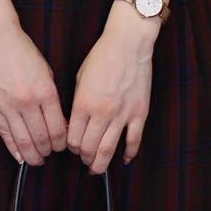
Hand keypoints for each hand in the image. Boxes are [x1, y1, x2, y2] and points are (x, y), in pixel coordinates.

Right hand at [0, 24, 68, 166]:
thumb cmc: (24, 52)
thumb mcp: (46, 72)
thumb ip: (52, 98)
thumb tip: (58, 123)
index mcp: (45, 92)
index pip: (58, 129)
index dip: (61, 143)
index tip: (62, 146)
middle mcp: (28, 102)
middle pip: (41, 139)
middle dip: (48, 151)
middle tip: (49, 154)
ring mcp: (8, 106)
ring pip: (23, 141)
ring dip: (32, 155)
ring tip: (36, 159)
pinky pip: (5, 134)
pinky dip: (14, 149)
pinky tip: (20, 156)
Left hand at [67, 8, 155, 173]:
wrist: (128, 43)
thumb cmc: (102, 55)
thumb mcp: (80, 76)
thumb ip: (77, 100)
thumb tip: (74, 122)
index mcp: (84, 102)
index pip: (73, 137)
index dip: (70, 147)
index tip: (72, 146)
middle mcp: (102, 112)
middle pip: (89, 148)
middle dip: (84, 158)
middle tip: (84, 159)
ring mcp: (122, 114)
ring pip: (109, 150)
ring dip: (101, 163)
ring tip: (97, 168)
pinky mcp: (139, 113)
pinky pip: (134, 141)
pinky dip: (129, 154)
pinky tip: (124, 159)